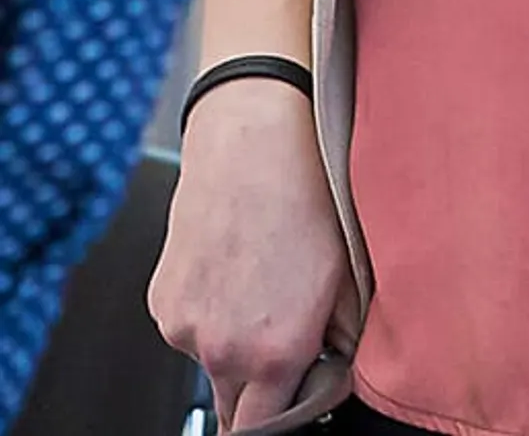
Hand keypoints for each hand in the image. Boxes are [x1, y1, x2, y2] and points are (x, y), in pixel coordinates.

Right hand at [149, 78, 355, 431]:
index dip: (288, 413)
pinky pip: (191, 329)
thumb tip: (336, 366)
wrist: (254, 138)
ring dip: (234, 343)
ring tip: (263, 282)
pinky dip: (210, 312)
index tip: (301, 394)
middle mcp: (223, 350)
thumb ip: (343, 338)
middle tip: (287, 339)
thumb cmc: (308, 190)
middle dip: (261, 388)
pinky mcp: (162, 303)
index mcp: (275, 352)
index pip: (268, 428)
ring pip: (213, 363)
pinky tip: (236, 267)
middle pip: (235, 406)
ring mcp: (185, 329)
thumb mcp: (349, 271)